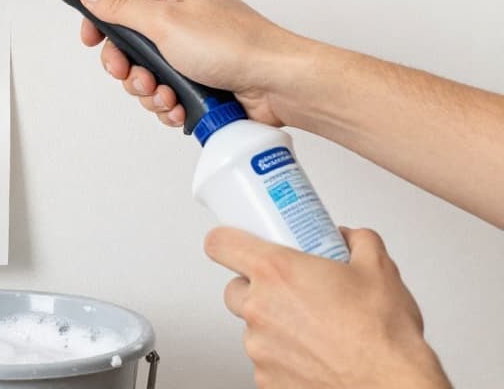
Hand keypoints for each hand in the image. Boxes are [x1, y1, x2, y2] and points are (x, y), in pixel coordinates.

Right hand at [75, 0, 304, 126]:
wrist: (277, 84)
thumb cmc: (234, 45)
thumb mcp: (165, 22)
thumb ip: (121, 8)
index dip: (102, 20)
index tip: (91, 40)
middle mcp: (183, 17)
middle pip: (130, 42)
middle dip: (128, 67)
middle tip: (135, 76)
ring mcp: (192, 49)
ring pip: (147, 72)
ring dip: (149, 90)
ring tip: (166, 94)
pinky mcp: (201, 77)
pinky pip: (167, 91)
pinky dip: (168, 102)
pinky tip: (180, 105)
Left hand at [206, 226, 449, 388]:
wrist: (392, 388)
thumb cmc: (383, 337)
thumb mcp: (380, 269)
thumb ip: (357, 241)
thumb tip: (349, 238)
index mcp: (276, 272)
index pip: (220, 244)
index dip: (226, 240)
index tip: (236, 243)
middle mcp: (260, 310)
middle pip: (234, 289)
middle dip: (256, 288)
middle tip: (290, 292)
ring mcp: (259, 349)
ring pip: (252, 328)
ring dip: (274, 326)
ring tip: (314, 330)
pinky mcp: (266, 380)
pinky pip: (265, 361)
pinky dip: (284, 357)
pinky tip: (315, 356)